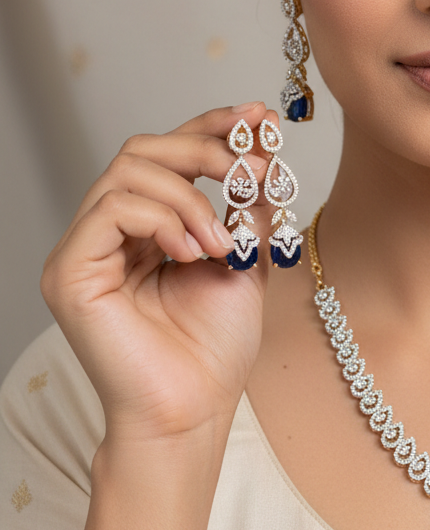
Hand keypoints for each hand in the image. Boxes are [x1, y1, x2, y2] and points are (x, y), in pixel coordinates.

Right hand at [41, 101, 280, 443]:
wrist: (193, 413)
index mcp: (146, 228)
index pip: (168, 154)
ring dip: (189, 196)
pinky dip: (161, 218)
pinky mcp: (69, 272)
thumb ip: (246, 204)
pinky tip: (191, 252)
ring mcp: (84, 251)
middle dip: (205, 150)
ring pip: (127, 172)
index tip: (255, 116)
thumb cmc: (212, 350)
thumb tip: (259, 143)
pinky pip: (111, 208)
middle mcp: (108, 233)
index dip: (209, 126)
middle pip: (143, 149)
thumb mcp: (244, 257)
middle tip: (251, 173)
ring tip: (221, 241)